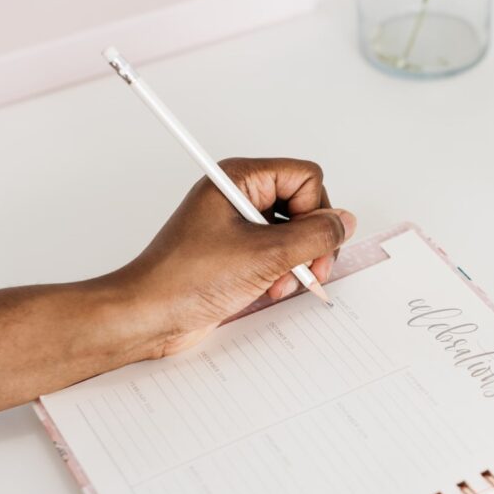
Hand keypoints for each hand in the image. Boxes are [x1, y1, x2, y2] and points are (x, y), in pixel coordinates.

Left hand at [110, 157, 356, 355]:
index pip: (306, 177)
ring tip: (279, 283)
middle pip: (305, 205)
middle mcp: (240, 196)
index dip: (315, 211)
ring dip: (297, 263)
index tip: (307, 242)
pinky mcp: (239, 252)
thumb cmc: (185, 279)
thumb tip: (344, 221)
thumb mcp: (265, 255)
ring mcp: (239, 225)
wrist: (149, 316)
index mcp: (239, 178)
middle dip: (310, 242)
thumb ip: (314, 235)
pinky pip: (280, 253)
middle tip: (307, 269)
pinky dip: (283, 273)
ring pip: (296, 233)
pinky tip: (270, 290)